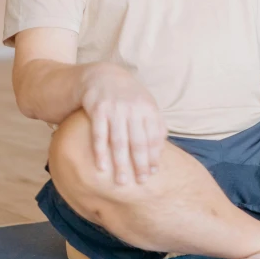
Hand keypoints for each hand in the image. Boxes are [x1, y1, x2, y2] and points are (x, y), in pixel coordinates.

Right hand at [81, 64, 166, 184]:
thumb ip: (155, 124)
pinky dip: (100, 152)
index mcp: (148, 108)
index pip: (154, 137)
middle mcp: (133, 108)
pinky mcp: (98, 109)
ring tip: (122, 182)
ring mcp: (115, 109)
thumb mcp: (146, 104)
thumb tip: (162, 151)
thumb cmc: (128, 96)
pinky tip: (101, 168)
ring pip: (119, 141)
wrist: (103, 75)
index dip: (154, 156)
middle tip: (140, 183)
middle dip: (140, 164)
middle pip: (138, 141)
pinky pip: (99, 134)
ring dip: (121, 163)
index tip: (153, 173)